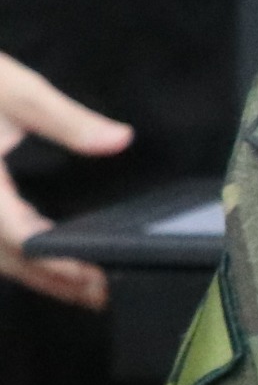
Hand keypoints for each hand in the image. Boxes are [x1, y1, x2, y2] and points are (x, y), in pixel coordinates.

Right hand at [0, 49, 131, 310]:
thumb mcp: (14, 90)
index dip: (57, 262)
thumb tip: (120, 140)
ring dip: (33, 276)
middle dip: (53, 281)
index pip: (18, 235)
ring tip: (82, 290)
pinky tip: (40, 261)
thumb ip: (66, 120)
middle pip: (5, 259)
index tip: (97, 275)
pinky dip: (12, 259)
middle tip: (102, 295)